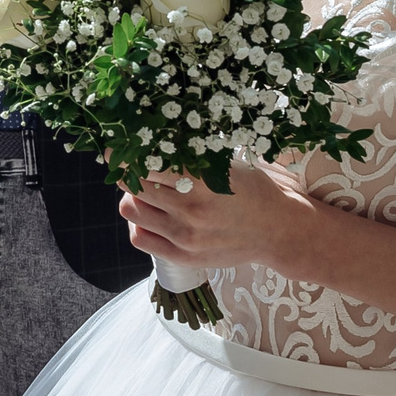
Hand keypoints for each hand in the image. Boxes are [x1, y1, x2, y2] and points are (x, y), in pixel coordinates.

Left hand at [118, 155, 318, 271]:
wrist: (277, 232)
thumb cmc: (251, 191)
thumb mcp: (224, 166)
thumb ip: (188, 157)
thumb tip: (148, 138)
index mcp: (202, 183)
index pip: (147, 163)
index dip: (127, 153)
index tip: (118, 146)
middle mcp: (191, 211)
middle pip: (132, 185)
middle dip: (126, 171)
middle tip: (129, 165)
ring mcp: (185, 237)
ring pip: (130, 210)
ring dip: (132, 196)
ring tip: (146, 191)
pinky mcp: (182, 257)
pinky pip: (139, 237)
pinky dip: (139, 224)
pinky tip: (153, 214)